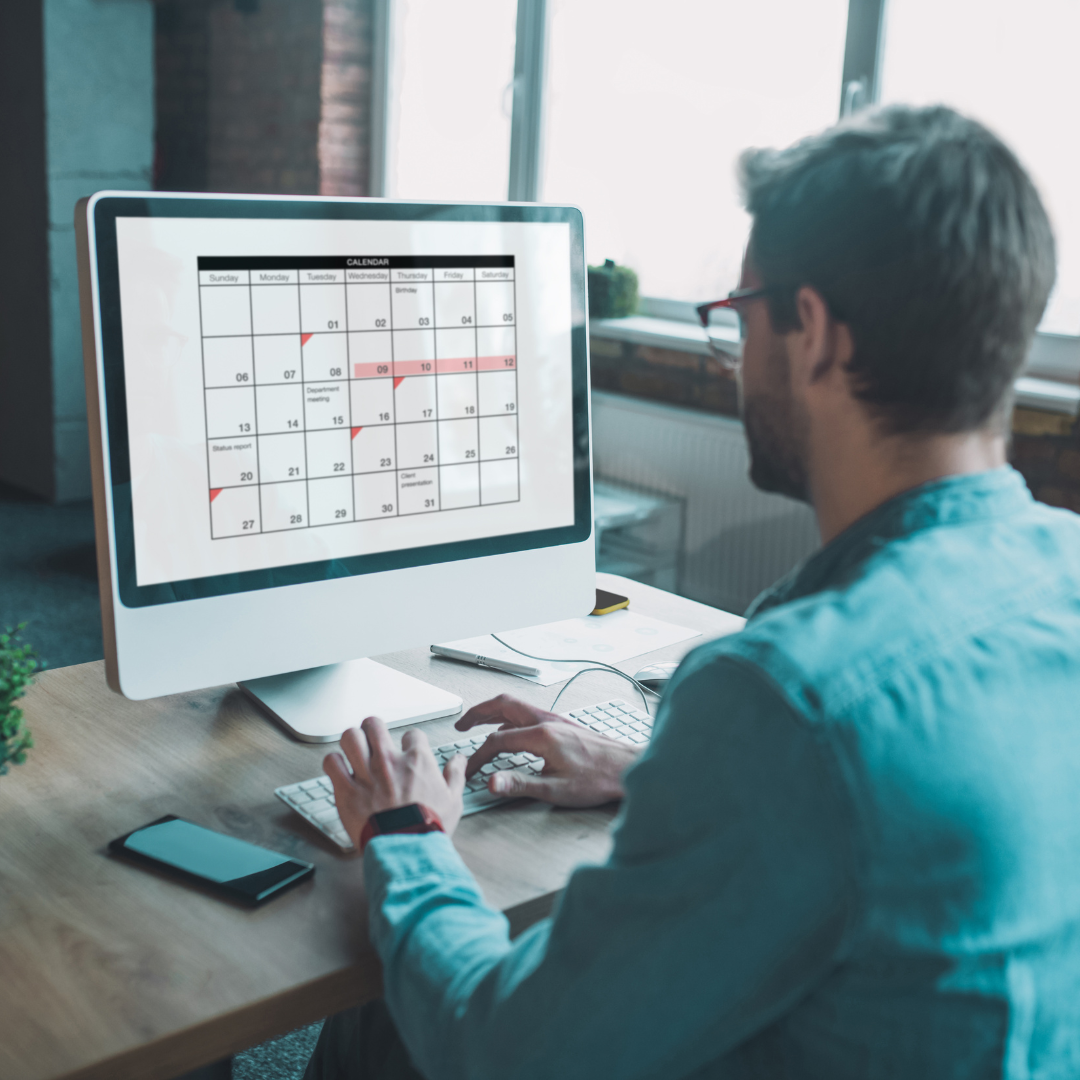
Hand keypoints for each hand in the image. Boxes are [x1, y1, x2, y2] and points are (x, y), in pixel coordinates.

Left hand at [324, 717, 465, 845]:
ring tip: (354, 749)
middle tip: (374, 737)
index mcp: (417, 761)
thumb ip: (455, 775)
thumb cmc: (429, 827)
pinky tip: (339, 769)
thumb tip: (459, 760)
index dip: (411, 742)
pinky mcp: (347, 791)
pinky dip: (334, 763)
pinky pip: (332, 763)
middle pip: (374, 725)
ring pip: (350, 737)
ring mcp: (366, 774)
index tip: (408, 751)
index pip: (412, 734)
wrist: (406, 849)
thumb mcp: (453, 800)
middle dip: (373, 728)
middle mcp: (389, 761)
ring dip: (352, 741)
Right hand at [455, 694, 639, 807]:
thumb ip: (520, 785)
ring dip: (493, 712)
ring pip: (516, 706)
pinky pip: (528, 713)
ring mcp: (555, 720)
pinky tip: (510, 731)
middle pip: (503, 706)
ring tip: (478, 723)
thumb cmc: (599, 779)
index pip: (497, 741)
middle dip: (478, 713)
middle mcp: (547, 721)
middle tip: (461, 724)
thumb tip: (492, 783)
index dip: (478, 757)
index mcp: (542, 735)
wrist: (628, 768)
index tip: (469, 771)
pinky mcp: (562, 724)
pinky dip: (510, 717)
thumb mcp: (556, 790)